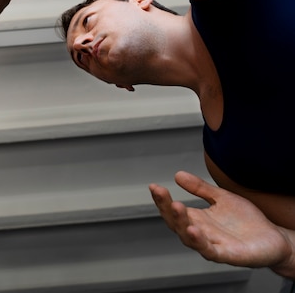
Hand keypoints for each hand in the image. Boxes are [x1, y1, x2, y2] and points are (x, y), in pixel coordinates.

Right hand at [150, 171, 293, 271]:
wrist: (274, 238)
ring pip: (189, 238)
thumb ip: (200, 188)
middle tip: (161, 193)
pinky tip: (194, 230)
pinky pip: (209, 251)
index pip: (172, 211)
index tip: (154, 186)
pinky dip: (199, 242)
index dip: (161, 200)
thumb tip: (178, 174)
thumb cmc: (246, 221)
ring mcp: (212, 245)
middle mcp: (200, 233)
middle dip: (166, 208)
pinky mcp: (227, 255)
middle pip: (176, 223)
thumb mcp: (221, 198)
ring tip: (176, 206)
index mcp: (196, 219)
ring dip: (181, 223)